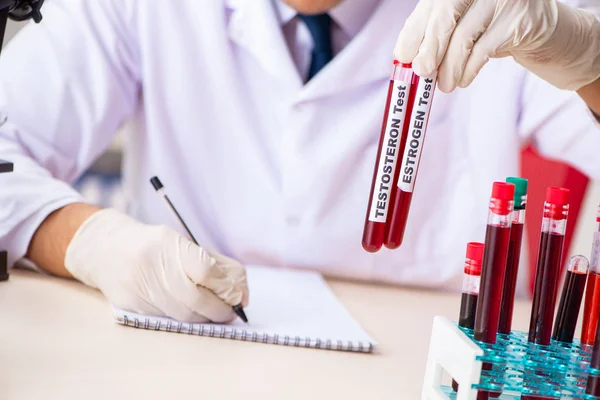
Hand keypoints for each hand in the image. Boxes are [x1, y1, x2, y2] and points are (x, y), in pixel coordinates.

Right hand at [65, 209, 248, 322]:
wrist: (106, 249)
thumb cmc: (153, 245)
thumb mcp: (181, 242)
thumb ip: (212, 262)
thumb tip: (240, 290)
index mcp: (168, 242)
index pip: (206, 270)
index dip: (225, 286)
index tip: (236, 294)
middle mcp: (151, 264)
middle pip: (196, 298)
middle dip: (219, 310)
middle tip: (231, 312)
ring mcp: (138, 286)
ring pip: (182, 313)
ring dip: (204, 318)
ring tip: (215, 314)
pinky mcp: (131, 304)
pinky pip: (167, 317)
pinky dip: (185, 319)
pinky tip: (193, 314)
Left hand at [394, 0, 599, 92]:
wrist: (541, 29)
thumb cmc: (490, 27)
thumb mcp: (461, 24)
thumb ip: (436, 35)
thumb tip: (408, 60)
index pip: (432, 5)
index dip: (414, 31)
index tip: (402, 56)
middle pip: (446, 15)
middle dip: (430, 48)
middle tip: (422, 73)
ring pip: (464, 37)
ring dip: (449, 68)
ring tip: (445, 85)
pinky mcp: (519, 20)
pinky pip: (483, 51)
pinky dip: (468, 71)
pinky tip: (462, 80)